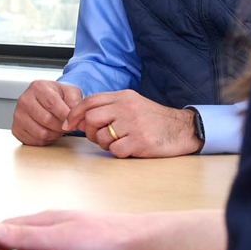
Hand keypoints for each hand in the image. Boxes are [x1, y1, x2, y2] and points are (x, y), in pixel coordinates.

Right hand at [0, 209, 226, 249]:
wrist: (135, 240)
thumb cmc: (103, 237)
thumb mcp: (59, 239)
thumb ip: (27, 235)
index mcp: (42, 219)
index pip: (4, 226)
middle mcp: (49, 222)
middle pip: (12, 229)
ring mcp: (61, 230)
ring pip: (26, 236)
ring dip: (8, 243)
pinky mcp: (71, 240)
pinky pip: (40, 244)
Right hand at [11, 80, 82, 145]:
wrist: (46, 101)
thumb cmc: (57, 96)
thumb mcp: (70, 92)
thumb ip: (75, 101)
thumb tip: (76, 115)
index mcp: (37, 87)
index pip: (52, 104)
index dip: (65, 116)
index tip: (73, 121)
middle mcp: (24, 100)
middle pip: (46, 119)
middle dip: (61, 126)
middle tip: (67, 125)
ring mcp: (18, 115)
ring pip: (41, 133)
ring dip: (54, 134)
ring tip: (58, 128)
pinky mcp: (16, 129)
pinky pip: (35, 141)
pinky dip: (46, 140)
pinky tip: (49, 131)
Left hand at [63, 91, 200, 157]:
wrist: (182, 129)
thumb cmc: (153, 119)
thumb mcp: (132, 103)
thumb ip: (110, 106)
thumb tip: (81, 117)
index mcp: (123, 96)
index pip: (90, 101)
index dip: (74, 113)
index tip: (68, 124)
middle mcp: (127, 108)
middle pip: (91, 119)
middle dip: (88, 132)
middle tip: (97, 137)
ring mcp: (134, 124)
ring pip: (101, 137)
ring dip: (105, 144)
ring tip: (118, 142)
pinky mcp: (140, 141)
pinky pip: (115, 151)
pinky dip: (118, 153)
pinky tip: (129, 148)